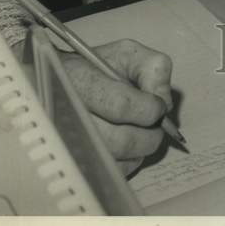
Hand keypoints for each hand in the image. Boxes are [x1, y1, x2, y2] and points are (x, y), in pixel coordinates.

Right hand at [60, 38, 173, 175]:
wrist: (61, 84)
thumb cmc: (98, 68)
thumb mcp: (126, 53)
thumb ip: (153, 68)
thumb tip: (163, 102)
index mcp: (80, 81)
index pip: (121, 106)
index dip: (150, 109)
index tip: (158, 105)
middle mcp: (69, 116)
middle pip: (122, 140)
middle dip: (150, 133)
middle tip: (155, 122)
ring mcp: (70, 144)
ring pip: (119, 159)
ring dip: (143, 147)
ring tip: (143, 130)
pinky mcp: (77, 162)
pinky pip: (113, 172)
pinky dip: (131, 160)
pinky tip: (129, 144)